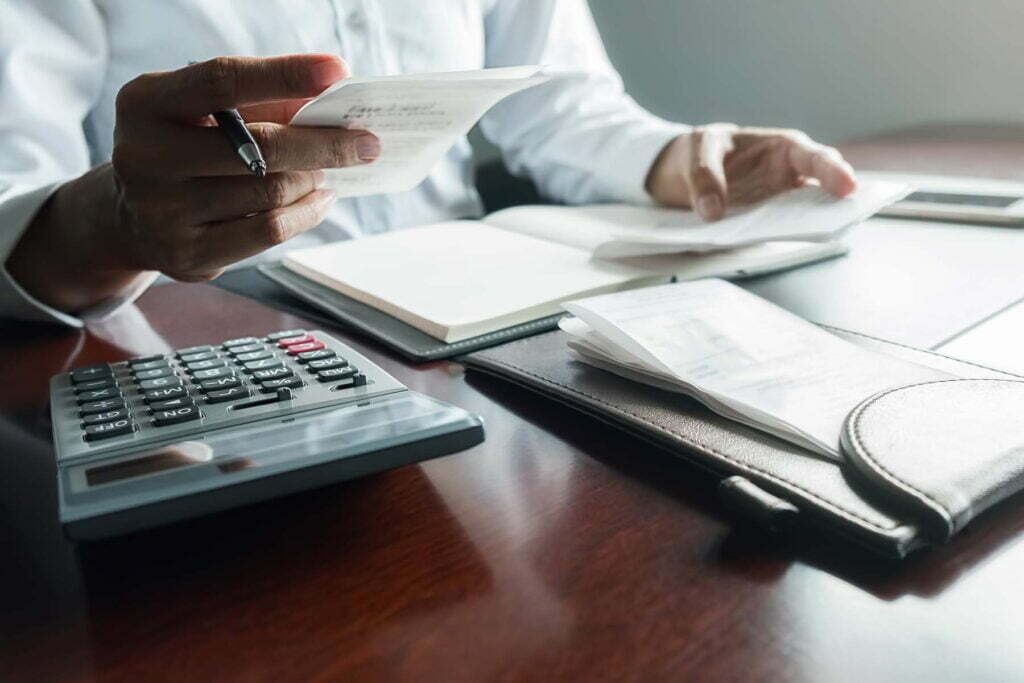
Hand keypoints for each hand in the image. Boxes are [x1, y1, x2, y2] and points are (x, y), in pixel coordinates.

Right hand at [8, 55, 377, 312]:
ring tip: (330, 170)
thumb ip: (258, 104)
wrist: (130, 216)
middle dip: (326, 143)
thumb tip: (332, 103)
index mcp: (146, 104)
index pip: (224, 81)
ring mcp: (164, 211)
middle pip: (260, 147)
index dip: (285, 74)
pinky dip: (306, 213)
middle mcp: (146, 157)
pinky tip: (320, 198)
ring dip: (314, 178)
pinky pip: (269, 231)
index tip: (338, 72)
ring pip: (272, 192)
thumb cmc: (185, 147)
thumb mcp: (203, 114)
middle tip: (368, 143)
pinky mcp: (188, 254)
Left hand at [645, 124, 856, 220]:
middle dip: (833, 206)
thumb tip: (712, 212)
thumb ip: (704, 175)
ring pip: (800, 220)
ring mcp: (776, 206)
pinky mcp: (759, 226)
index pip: (816, 158)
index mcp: (783, 149)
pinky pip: (770, 235)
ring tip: (809, 238)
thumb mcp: (699, 148)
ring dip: (804, 230)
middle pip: (819, 194)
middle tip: (839, 220)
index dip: (834, 172)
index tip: (847, 187)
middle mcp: (788, 179)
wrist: (680, 171)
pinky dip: (771, 241)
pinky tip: (766, 246)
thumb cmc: (701, 149)